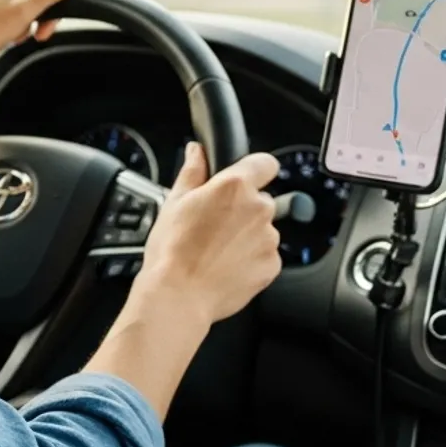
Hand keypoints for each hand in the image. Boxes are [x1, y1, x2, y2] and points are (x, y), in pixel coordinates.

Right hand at [134, 143, 282, 327]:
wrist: (179, 295)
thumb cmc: (172, 250)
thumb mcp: (174, 201)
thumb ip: (192, 171)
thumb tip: (197, 152)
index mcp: (234, 187)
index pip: (264, 163)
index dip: (253, 168)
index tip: (243, 177)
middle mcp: (258, 209)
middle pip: (260, 199)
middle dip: (241, 207)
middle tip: (213, 222)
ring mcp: (269, 239)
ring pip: (262, 228)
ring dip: (246, 234)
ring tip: (216, 248)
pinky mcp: (272, 265)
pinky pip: (264, 254)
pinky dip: (250, 258)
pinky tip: (225, 264)